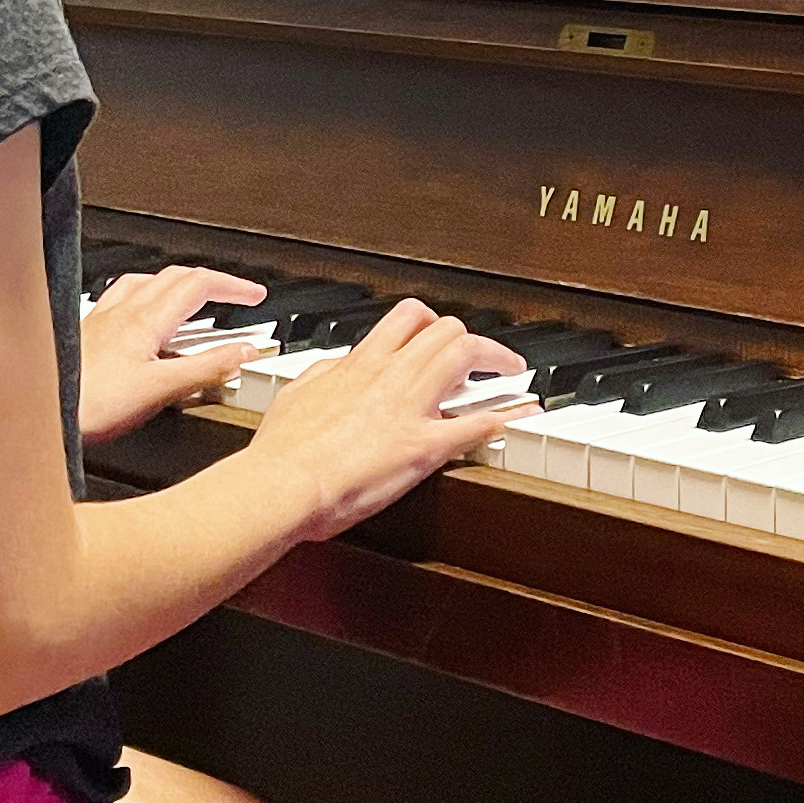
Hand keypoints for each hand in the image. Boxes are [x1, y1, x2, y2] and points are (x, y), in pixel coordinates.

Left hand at [79, 261, 262, 442]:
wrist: (40, 412)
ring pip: (146, 284)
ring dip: (175, 285)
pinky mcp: (87, 334)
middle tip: (233, 297)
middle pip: (175, 277)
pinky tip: (139, 318)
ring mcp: (102, 320)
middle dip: (210, 282)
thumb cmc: (89, 404)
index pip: (198, 284)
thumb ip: (204, 369)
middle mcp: (122, 311)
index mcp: (145, 320)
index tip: (254, 296)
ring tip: (191, 301)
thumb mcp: (159, 390)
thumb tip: (242, 353)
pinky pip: (121, 299)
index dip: (232, 286)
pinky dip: (143, 298)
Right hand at [247, 299, 531, 538]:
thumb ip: (323, 376)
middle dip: (469, 336)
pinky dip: (505, 416)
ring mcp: (410, 408)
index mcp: (359, 365)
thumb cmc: (282, 450)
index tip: (439, 332)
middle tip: (483, 352)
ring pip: (464, 355)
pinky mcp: (423, 447)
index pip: (405, 321)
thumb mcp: (297, 394)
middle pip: (444, 329)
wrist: (282, 482)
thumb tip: (335, 367)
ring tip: (510, 368)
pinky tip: (521, 415)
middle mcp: (389, 377)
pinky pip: (475, 424)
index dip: (431, 322)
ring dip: (495, 357)